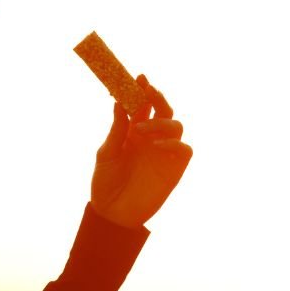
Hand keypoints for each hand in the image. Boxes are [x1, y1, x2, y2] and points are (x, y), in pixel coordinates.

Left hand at [90, 74, 192, 227]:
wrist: (113, 213)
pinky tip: (157, 146)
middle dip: (157, 97)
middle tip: (148, 90)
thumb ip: (116, 130)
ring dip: (161, 122)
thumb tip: (118, 103)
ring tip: (141, 130)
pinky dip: (174, 143)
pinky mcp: (174, 169)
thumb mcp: (106, 153)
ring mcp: (164, 153)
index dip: (142, 90)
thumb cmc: (106, 183)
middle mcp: (151, 138)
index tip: (138, 76)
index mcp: (133, 132)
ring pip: (176, 125)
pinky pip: (184, 149)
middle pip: (163, 110)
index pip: (141, 106)